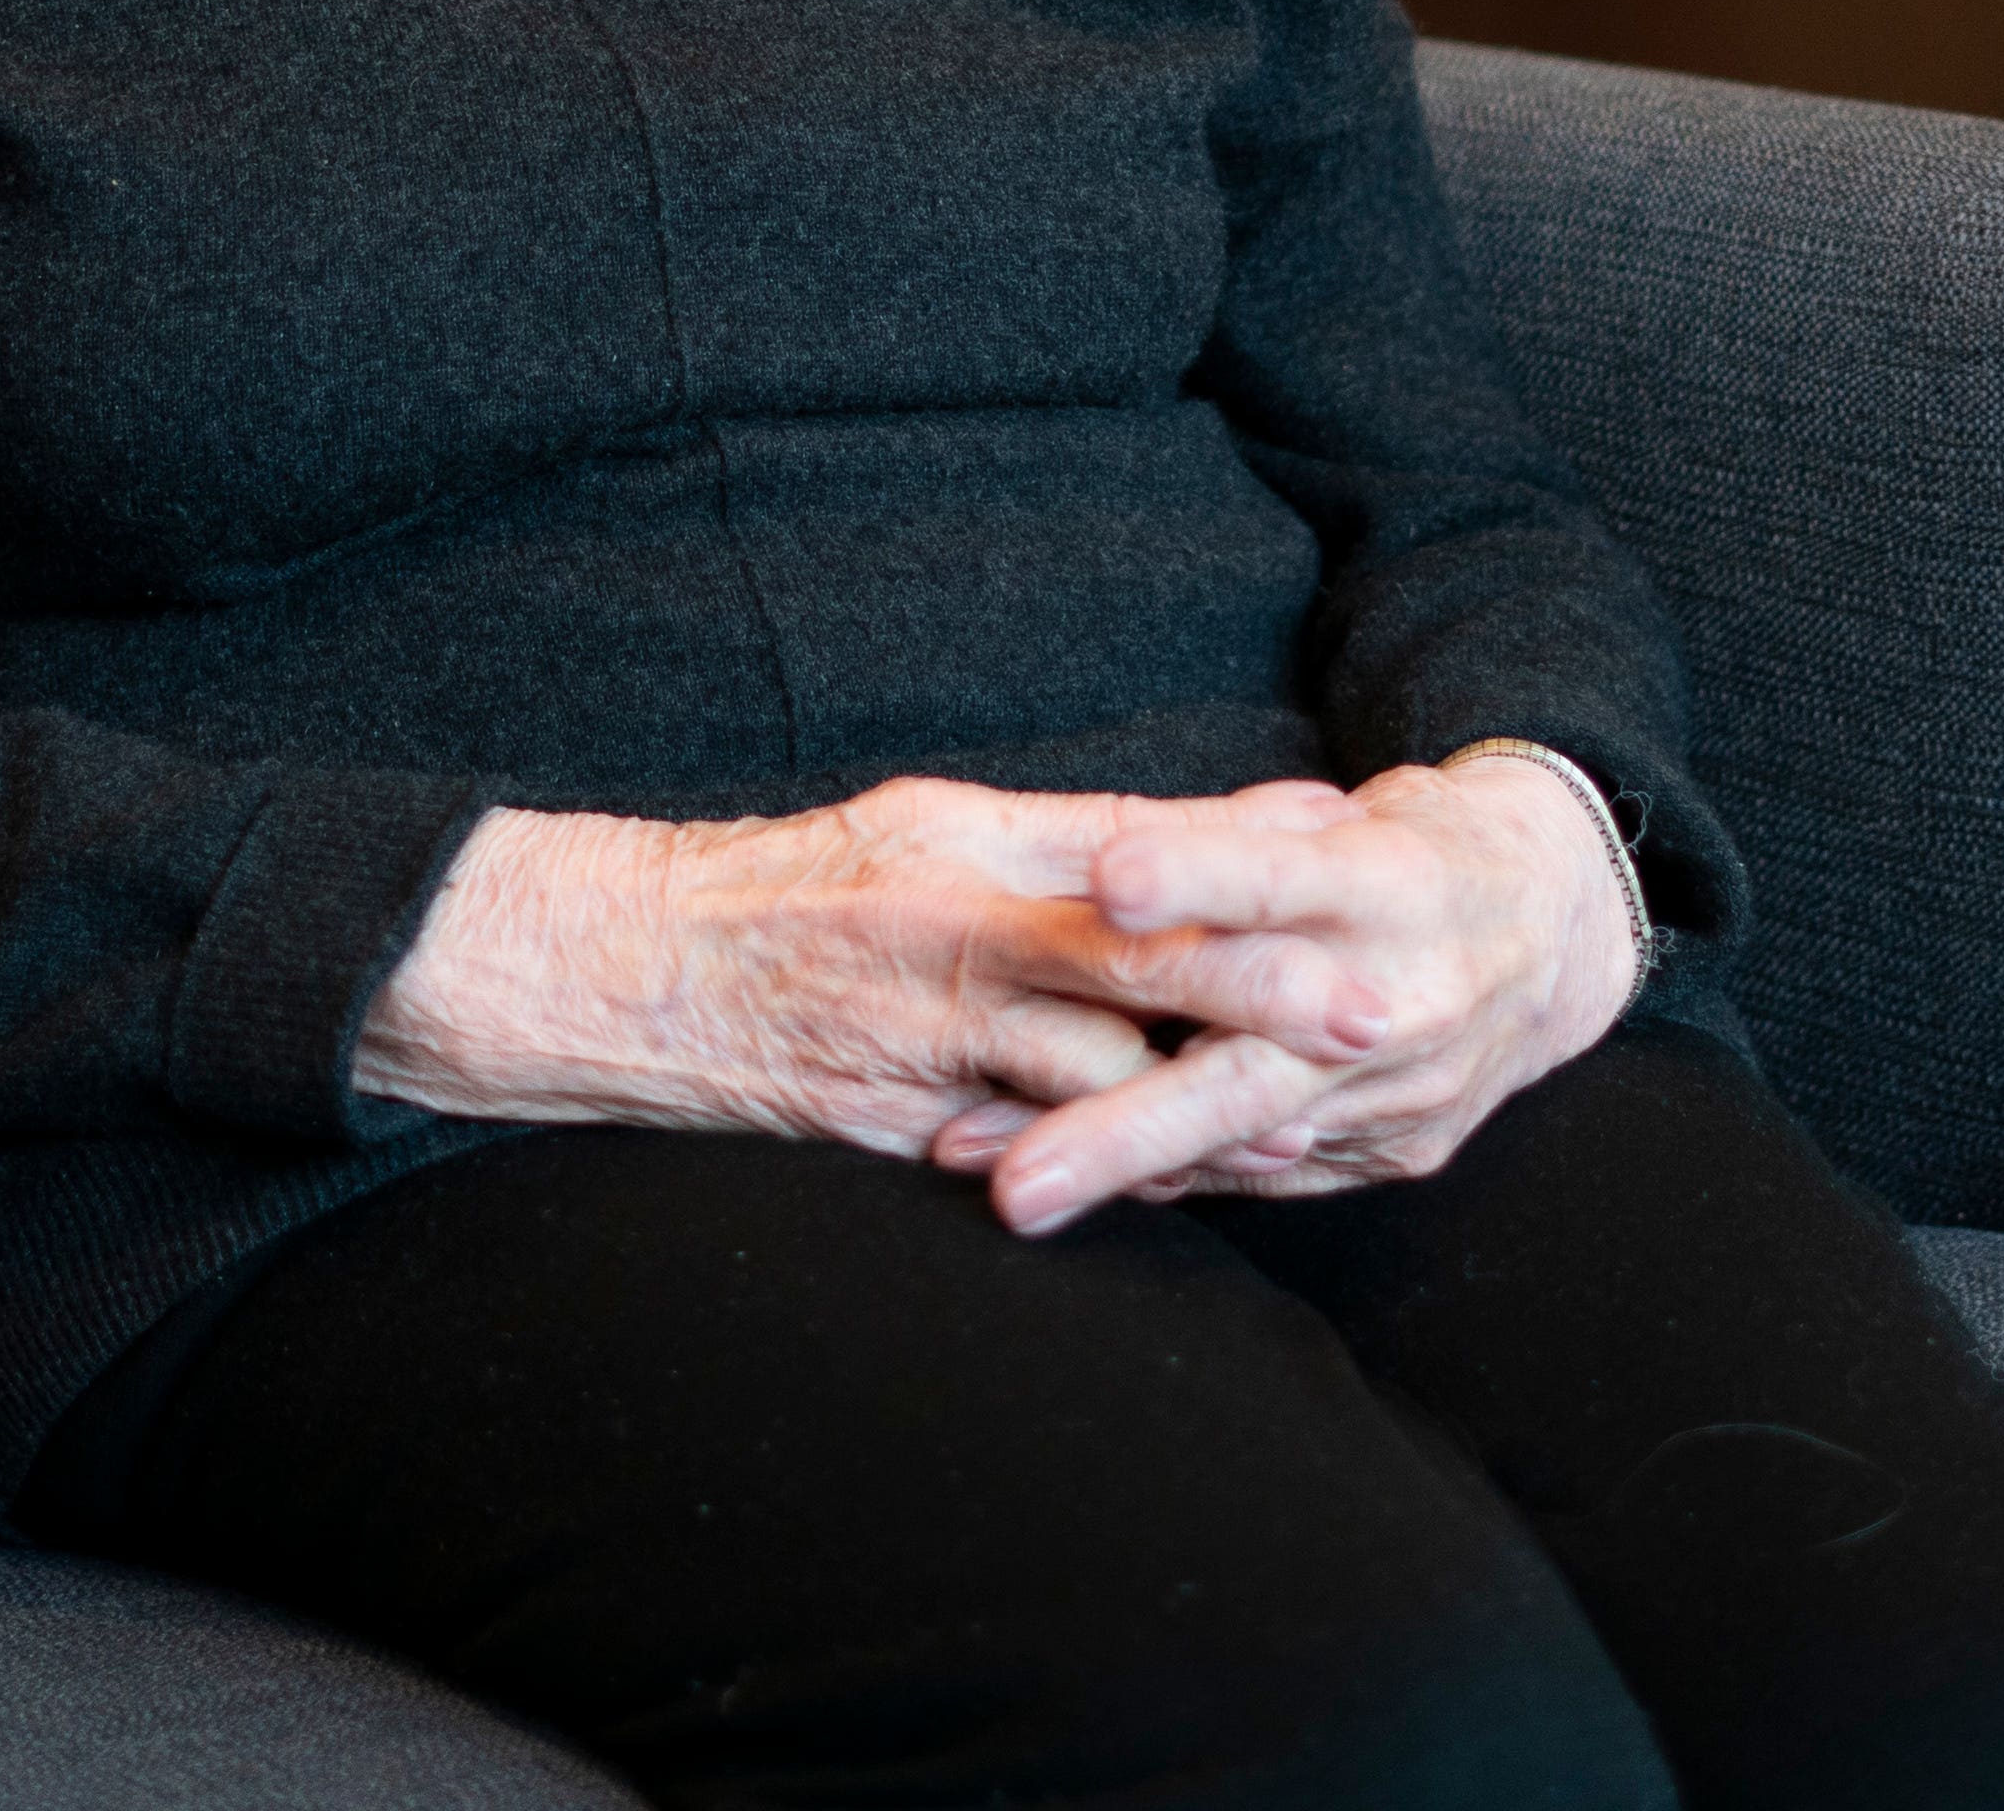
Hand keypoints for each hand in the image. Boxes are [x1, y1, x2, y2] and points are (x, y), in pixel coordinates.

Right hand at [347, 776, 1384, 1161]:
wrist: (635, 970)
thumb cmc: (802, 886)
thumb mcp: (933, 823)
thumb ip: (1073, 838)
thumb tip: (1222, 833)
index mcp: (970, 841)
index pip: (1133, 844)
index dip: (1245, 859)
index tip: (1353, 858)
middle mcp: (954, 930)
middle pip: (1134, 959)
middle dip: (1258, 990)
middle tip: (1368, 1011)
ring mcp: (926, 1036)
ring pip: (1088, 1075)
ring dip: (1192, 1103)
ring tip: (1298, 1124)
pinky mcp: (898, 1124)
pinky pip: (1021, 1151)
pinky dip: (1096, 1165)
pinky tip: (1166, 1178)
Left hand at [937, 753, 1640, 1234]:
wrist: (1558, 929)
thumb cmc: (1414, 851)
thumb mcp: (1342, 816)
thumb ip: (1229, 841)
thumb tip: (1089, 855)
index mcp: (1389, 886)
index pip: (1279, 878)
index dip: (1196, 880)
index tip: (1104, 886)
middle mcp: (1401, 1001)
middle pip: (1250, 1073)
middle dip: (1121, 1128)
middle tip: (1011, 1181)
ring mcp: (1404, 1093)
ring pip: (1243, 1142)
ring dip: (1115, 1163)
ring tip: (998, 1179)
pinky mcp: (1401, 1151)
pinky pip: (1271, 1174)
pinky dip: (1179, 1175)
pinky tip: (1085, 1181)